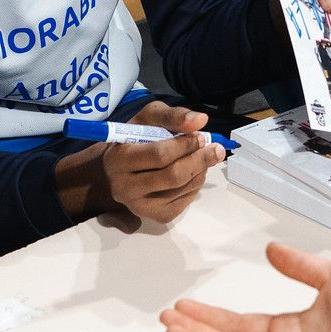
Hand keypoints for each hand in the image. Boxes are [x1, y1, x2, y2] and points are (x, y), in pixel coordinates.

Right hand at [89, 102, 225, 224]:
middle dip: (200, 159)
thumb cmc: (134, 140)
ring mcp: (141, 206)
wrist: (116, 172)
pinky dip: (196, 183)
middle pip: (173, 175)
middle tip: (214, 148)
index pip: (160, 154)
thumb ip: (172, 115)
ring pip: (184, 187)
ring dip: (201, 170)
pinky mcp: (157, 216)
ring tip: (201, 157)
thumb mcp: (147, 119)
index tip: (200, 136)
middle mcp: (126, 187)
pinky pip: (186, 199)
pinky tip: (191, 172)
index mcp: (119, 159)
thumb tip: (200, 120)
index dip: (185, 144)